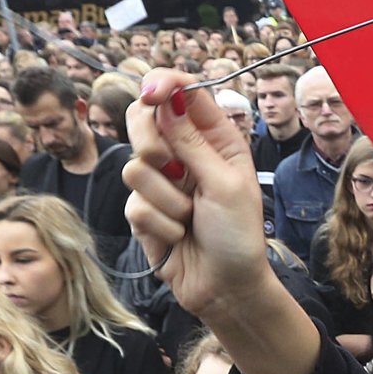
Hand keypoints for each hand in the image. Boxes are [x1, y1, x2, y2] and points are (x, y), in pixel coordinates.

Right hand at [123, 72, 282, 319]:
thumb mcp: (225, 184)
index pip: (183, 93)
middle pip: (143, 119)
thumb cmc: (239, 236)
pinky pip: (133, 205)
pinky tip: (178, 237)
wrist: (226, 289)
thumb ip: (193, 142)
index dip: (163, 84)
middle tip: (171, 167)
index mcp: (215, 138)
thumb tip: (167, 99)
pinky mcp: (143, 211)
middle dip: (151, 143)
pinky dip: (159, 225)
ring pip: (134, 166)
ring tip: (189, 217)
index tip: (153, 93)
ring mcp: (161, 182)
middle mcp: (186, 154)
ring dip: (165, 199)